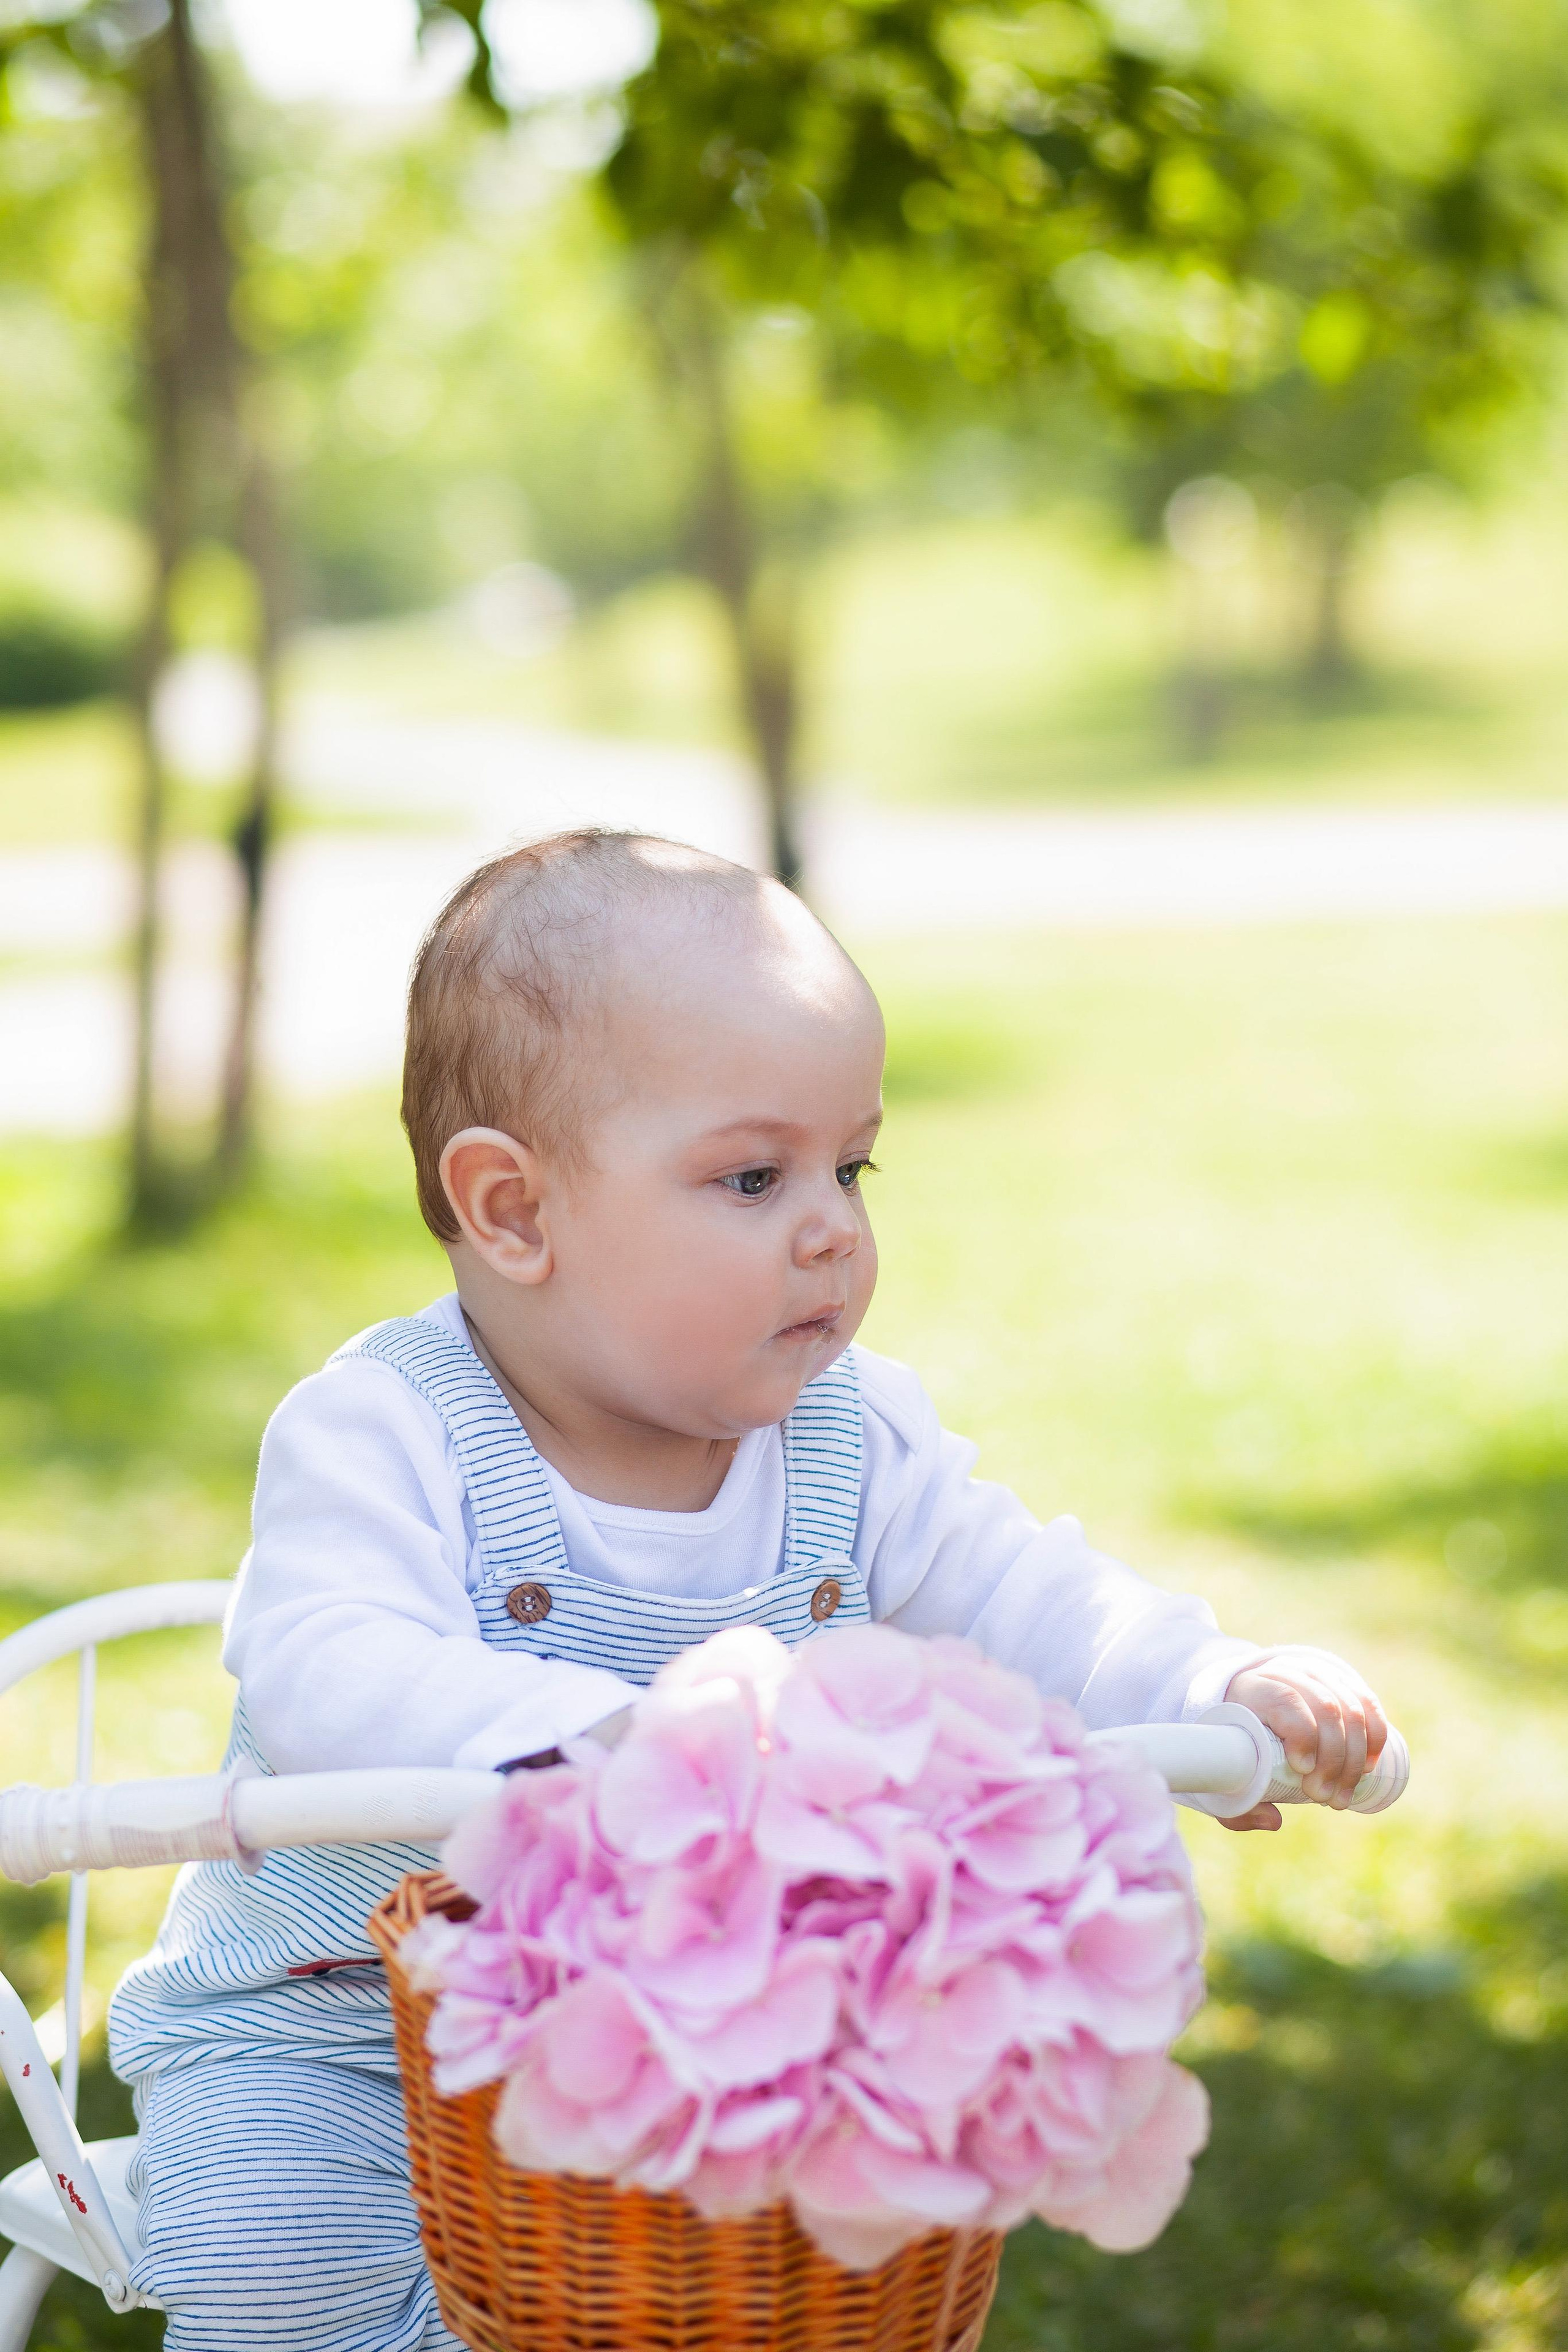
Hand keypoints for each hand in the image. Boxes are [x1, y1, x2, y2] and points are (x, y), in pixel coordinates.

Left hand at [1217, 1657, 1387, 1832]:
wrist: (1246, 1703)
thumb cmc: (1236, 1744)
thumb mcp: (1226, 1772)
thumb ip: (1239, 1803)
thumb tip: (1273, 1821)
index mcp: (1253, 1688)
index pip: (1285, 1699)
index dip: (1301, 1734)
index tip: (1302, 1770)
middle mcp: (1288, 1674)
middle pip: (1325, 1708)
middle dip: (1332, 1760)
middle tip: (1323, 1797)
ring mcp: (1317, 1675)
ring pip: (1350, 1709)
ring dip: (1353, 1759)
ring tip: (1341, 1796)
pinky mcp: (1339, 1682)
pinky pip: (1367, 1703)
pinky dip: (1374, 1736)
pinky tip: (1367, 1766)